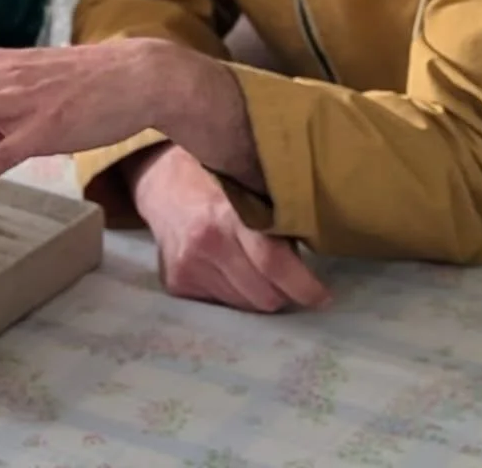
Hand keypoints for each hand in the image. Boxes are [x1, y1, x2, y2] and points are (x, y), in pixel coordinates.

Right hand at [130, 145, 330, 312]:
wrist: (158, 179)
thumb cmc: (212, 176)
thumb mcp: (246, 185)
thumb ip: (274, 219)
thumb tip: (312, 255)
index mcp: (226, 215)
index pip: (273, 263)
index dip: (304, 286)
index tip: (323, 296)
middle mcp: (205, 244)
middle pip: (263, 296)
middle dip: (283, 293)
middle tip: (289, 280)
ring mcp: (188, 266)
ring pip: (244, 305)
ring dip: (257, 293)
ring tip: (253, 268)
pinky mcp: (176, 283)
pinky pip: (221, 304)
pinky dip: (233, 292)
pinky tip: (227, 269)